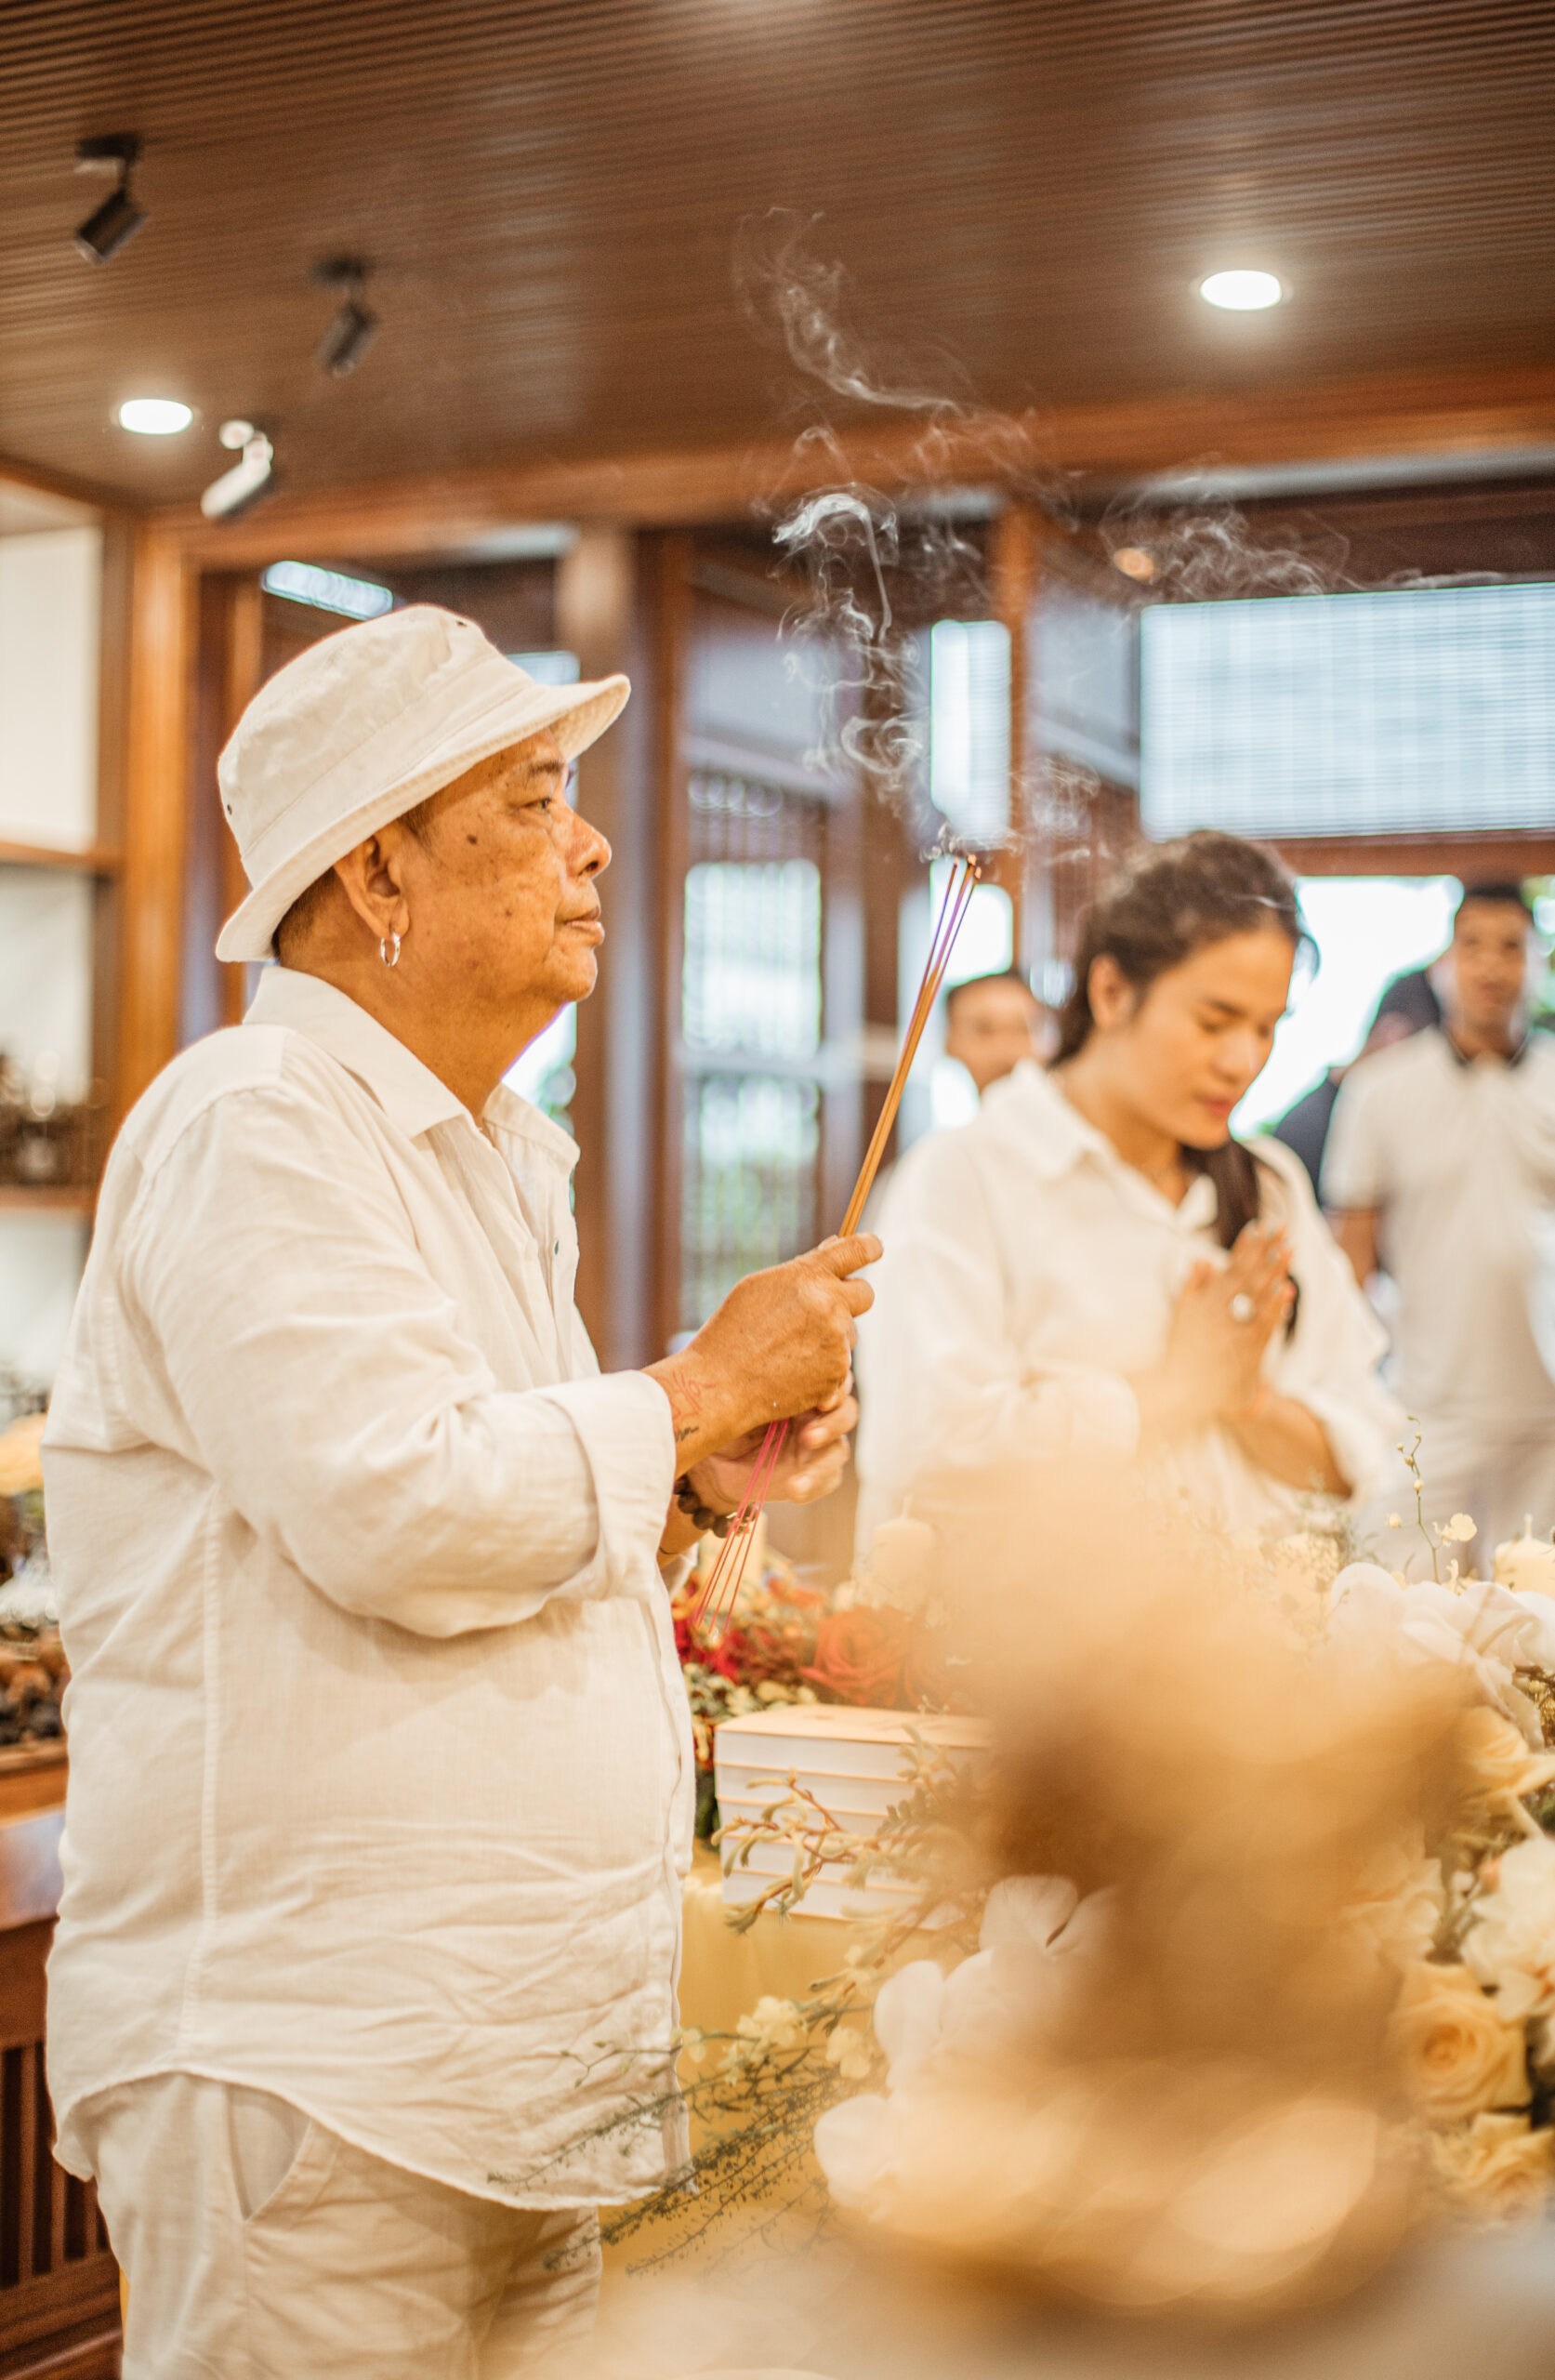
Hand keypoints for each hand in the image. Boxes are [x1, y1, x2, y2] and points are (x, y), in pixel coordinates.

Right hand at [645, 1236, 879, 1473]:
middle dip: (851, 1299)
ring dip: (831, 1337)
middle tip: (826, 1310)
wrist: (721, 1384)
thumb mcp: (760, 1287)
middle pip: (865, 1293)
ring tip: (790, 1349)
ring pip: (850, 1332)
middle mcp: (829, 1305)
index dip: (870, 1246)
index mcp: (809, 1276)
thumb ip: (802, 1268)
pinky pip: (842, 1363)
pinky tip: (793, 1370)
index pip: (856, 1249)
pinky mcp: (838, 1372)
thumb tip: (834, 1245)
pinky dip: (824, 1366)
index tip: (875, 1247)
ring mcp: (836, 1340)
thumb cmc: (733, 1331)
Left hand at [688, 1384, 858, 1513]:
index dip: (836, 1388)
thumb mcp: (738, 1400)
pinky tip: (794, 1490)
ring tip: (797, 1475)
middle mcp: (816, 1415)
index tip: (821, 1401)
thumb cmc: (724, 1419)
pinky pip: (828, 1480)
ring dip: (822, 1462)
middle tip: (807, 1436)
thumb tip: (769, 1371)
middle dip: (833, 1424)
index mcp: (804, 1389)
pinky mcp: (816, 1476)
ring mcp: (819, 1447)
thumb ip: (760, 1388)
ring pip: (839, 1449)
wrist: (713, 1462)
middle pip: (846, 1413)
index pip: (835, 1381)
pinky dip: (813, 1485)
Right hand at [1134, 1222, 1293, 1440]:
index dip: (1246, 1246)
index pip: (1231, 1267)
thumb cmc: (1184, 1351)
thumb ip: (1192, 1285)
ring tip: (1289, 1250)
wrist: (1184, 1391)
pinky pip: (1264, 1324)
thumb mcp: (1181, 1314)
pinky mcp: (1245, 1350)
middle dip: (1266, 1250)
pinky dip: (1276, 1306)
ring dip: (1274, 1271)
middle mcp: (1220, 1312)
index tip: (1260, 1226)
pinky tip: (1287, 1290)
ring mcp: (1234, 1330)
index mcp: (1206, 1301)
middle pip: (1248, 1275)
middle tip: (1282, 1229)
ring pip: (1258, 1295)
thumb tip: (1204, 1259)